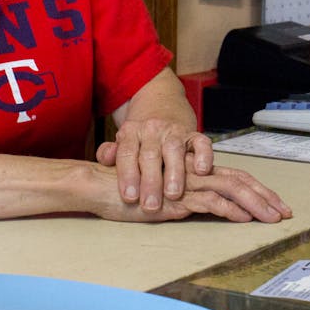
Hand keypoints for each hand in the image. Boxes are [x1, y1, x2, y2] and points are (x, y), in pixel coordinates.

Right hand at [90, 163, 291, 223]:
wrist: (103, 186)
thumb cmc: (133, 192)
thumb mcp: (166, 197)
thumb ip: (185, 199)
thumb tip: (209, 209)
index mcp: (196, 172)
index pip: (235, 177)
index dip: (258, 190)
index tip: (276, 206)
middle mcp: (196, 174)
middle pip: (240, 180)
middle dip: (266, 197)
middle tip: (285, 213)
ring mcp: (187, 184)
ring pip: (231, 189)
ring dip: (255, 204)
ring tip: (272, 218)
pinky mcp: (175, 198)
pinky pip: (209, 201)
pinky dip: (229, 209)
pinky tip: (243, 218)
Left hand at [96, 117, 213, 211]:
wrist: (162, 103)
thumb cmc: (141, 134)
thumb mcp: (122, 140)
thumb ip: (110, 153)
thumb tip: (106, 159)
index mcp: (130, 132)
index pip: (126, 154)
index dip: (128, 176)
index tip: (129, 197)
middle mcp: (152, 129)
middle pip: (150, 155)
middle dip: (151, 182)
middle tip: (150, 205)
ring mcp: (174, 131)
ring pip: (174, 150)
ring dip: (174, 173)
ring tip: (173, 194)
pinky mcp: (193, 134)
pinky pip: (201, 142)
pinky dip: (203, 156)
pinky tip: (202, 170)